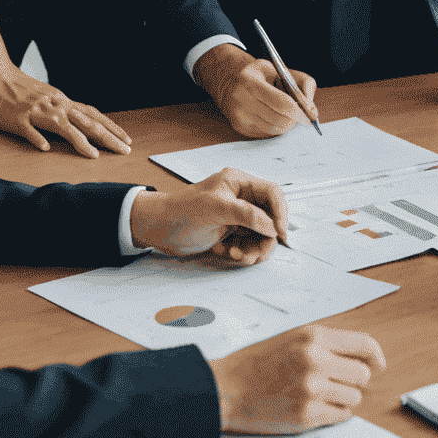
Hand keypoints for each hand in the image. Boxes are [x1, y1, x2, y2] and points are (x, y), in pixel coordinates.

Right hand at [0, 63, 131, 157]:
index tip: (126, 139)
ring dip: (80, 141)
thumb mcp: (48, 100)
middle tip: (123, 150)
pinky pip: (29, 129)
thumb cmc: (21, 92)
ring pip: (63, 126)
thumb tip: (80, 125)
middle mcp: (55, 105)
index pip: (93, 115)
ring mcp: (37, 111)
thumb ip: (62, 112)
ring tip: (94, 154)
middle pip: (86, 122)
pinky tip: (45, 148)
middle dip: (107, 137)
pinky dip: (37, 138)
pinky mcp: (18, 118)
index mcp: (63, 102)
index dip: (111, 127)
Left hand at [130, 167, 288, 262]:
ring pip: (260, 234)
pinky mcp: (229, 231)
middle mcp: (240, 197)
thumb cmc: (181, 212)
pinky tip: (224, 251)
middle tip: (255, 254)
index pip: (272, 193)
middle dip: (265, 237)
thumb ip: (247, 214)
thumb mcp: (215, 209)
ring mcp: (235, 215)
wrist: (156, 229)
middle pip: (269, 217)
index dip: (281, 213)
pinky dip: (240, 251)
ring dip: (252, 248)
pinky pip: (247, 243)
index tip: (281, 233)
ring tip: (236, 255)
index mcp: (238, 182)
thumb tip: (273, 226)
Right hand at [194, 44, 318, 137]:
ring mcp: (238, 115)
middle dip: (294, 120)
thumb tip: (312, 110)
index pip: (282, 103)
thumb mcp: (282, 69)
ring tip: (287, 114)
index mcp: (251, 80)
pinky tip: (275, 117)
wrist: (230, 81)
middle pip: (279, 119)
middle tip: (301, 117)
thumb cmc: (260, 75)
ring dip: (286, 125)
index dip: (299, 112)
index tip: (309, 117)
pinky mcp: (239, 127)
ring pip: (274, 130)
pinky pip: (266, 134)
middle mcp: (241, 99)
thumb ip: (303, 83)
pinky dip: (276, 128)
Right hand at [210, 324, 386, 434]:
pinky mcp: (306, 416)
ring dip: (343, 398)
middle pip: (363, 374)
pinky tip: (315, 407)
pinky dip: (334, 414)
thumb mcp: (294, 338)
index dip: (377, 356)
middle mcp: (315, 361)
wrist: (226, 389)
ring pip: (354, 397)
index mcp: (313, 337)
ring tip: (320, 395)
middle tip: (336, 382)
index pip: (364, 344)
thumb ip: (328, 343)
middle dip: (354, 380)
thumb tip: (365, 355)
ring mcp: (311, 390)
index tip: (380, 364)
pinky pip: (341, 416)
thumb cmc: (258, 363)